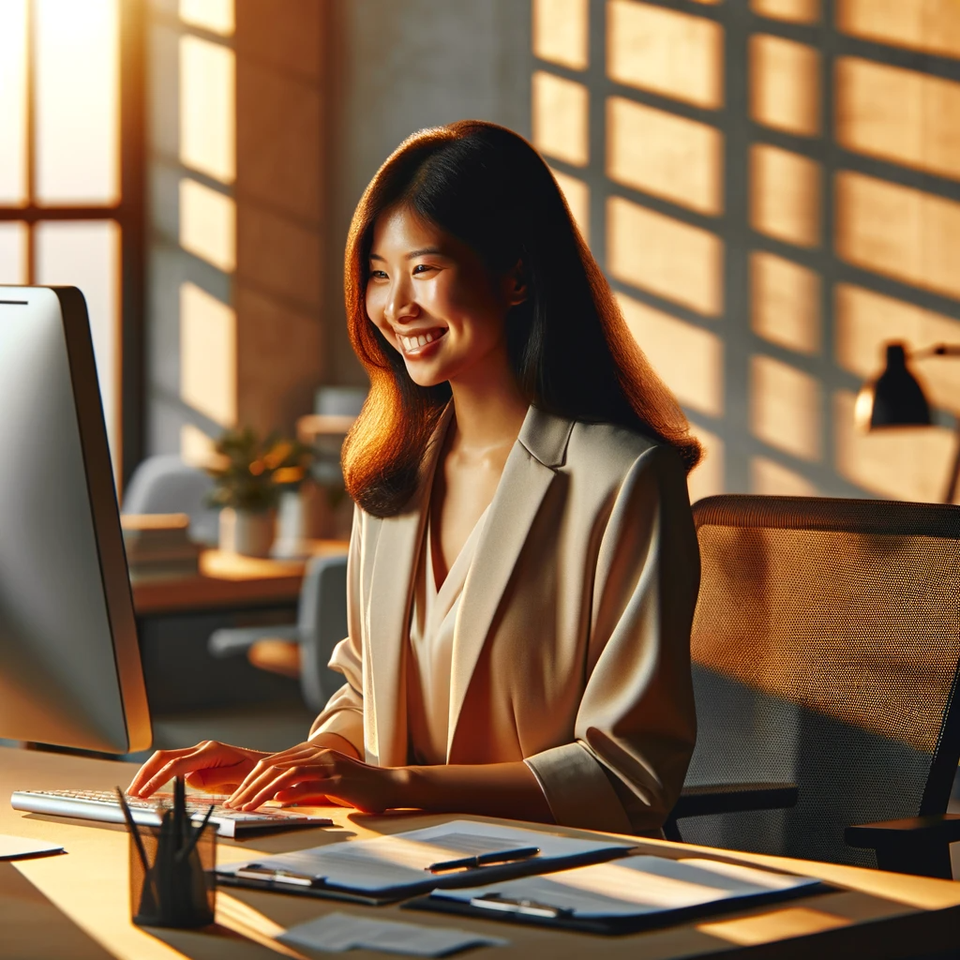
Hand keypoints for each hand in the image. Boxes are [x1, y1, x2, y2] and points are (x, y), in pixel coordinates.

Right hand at [125, 741, 269, 797]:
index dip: (158, 780)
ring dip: (149, 774)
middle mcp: (202, 748)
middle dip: (145, 774)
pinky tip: (150, 786)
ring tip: (135, 792)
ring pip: (165, 759)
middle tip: (132, 794)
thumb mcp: (240, 777)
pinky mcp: (198, 760)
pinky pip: (173, 765)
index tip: (144, 793)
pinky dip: (158, 774)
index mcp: (211, 751)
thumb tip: (191, 778)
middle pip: (164, 757)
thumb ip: (215, 777)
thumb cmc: (257, 773)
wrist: (268, 766)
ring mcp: (199, 753)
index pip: (177, 766)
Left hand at [224, 741, 403, 813]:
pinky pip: (310, 785)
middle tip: (233, 804)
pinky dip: (291, 792)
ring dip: (263, 791)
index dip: (250, 780)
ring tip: (248, 807)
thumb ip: (303, 785)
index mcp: (313, 754)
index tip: (236, 797)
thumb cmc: (357, 788)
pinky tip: (277, 802)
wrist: (389, 786)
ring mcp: (329, 766)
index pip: (273, 763)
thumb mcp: (325, 784)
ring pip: (287, 774)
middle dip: (249, 786)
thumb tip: (276, 794)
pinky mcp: (339, 781)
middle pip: (275, 766)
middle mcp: (318, 755)